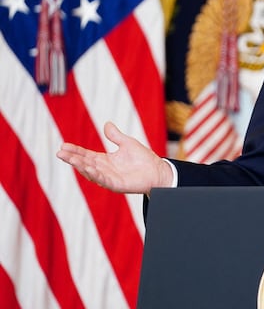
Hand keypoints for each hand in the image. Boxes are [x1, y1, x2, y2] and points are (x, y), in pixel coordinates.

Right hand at [57, 122, 173, 194]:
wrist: (158, 171)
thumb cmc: (143, 159)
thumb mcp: (127, 143)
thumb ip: (115, 136)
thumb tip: (107, 123)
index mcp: (105, 160)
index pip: (86, 154)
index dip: (75, 150)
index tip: (63, 145)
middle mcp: (104, 169)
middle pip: (85, 163)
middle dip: (72, 158)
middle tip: (60, 152)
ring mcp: (109, 178)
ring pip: (91, 172)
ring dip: (80, 165)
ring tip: (70, 159)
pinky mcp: (116, 185)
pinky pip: (103, 180)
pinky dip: (95, 174)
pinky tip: (87, 168)